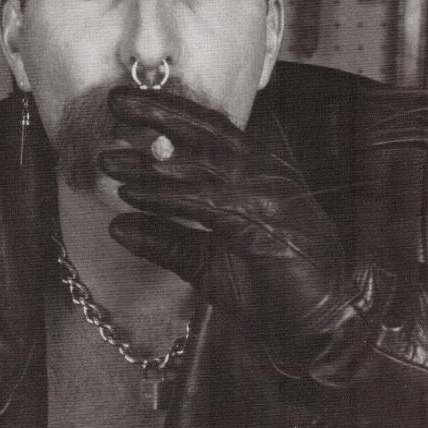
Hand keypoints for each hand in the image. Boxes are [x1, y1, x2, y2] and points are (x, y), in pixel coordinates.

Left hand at [100, 87, 394, 385]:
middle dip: (160, 113)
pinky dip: (166, 197)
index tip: (126, 106)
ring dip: (152, 161)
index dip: (171, 113)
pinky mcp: (266, 221)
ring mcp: (271, 194)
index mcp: (260, 174)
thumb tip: (117, 226)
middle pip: (209, 131)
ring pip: (204, 164)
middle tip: (114, 101)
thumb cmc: (272, 294)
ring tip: (109, 159)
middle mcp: (268, 174)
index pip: (213, 131)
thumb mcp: (205, 263)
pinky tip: (133, 195)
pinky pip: (205, 202)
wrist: (318, 326)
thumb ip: (166, 241)